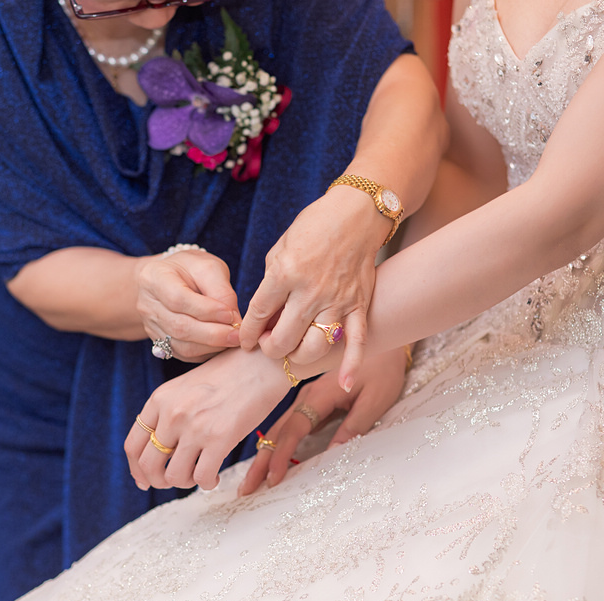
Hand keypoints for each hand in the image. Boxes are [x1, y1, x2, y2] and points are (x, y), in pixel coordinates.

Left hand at [125, 347, 293, 490]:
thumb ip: (170, 412)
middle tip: (177, 481)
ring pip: (174, 476)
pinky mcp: (220, 438)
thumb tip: (162, 448)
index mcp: (160, 399)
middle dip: (160, 481)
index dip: (137, 469)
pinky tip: (216, 476)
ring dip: (186, 483)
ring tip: (200, 474)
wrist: (263, 361)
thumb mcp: (188, 386)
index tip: (146, 480)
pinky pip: (202, 477)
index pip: (133, 445)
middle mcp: (172, 412)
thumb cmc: (231, 373)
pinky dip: (208, 483)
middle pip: (149, 465)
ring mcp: (195, 426)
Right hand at [136, 248, 240, 361]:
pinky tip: (221, 344)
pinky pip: (184, 355)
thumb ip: (221, 291)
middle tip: (238, 335)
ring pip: (181, 346)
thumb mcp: (208, 267)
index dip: (207, 310)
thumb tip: (234, 320)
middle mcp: (147, 305)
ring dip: (211, 346)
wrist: (173, 279)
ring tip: (233, 340)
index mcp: (154, 277)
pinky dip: (206, 352)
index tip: (231, 314)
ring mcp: (151, 326)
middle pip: (179, 327)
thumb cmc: (192, 269)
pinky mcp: (160, 342)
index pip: (178, 299)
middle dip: (213, 334)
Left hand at [238, 188, 386, 390]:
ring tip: (292, 350)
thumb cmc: (314, 227)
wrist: (356, 213)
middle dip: (269, 349)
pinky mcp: (359, 305)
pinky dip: (351, 365)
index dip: (247, 333)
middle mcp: (310, 290)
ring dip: (298, 356)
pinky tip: (343, 383)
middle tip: (267, 345)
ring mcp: (337, 300)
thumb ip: (271, 282)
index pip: (259, 314)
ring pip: (314, 346)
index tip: (244, 341)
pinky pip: (356, 341)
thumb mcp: (280, 248)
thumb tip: (265, 315)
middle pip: (283, 338)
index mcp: (285, 273)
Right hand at [238, 347, 408, 495]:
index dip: (281, 455)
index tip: (272, 479)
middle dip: (260, 461)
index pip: (294, 429)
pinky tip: (269, 459)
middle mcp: (307, 396)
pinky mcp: (312, 401)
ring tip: (250, 480)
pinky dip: (276, 444)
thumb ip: (354, 425)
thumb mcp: (376, 399)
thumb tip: (333, 454)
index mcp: (321, 394)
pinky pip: (289, 425)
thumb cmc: (382, 370)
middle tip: (245, 489)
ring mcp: (307, 398)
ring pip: (279, 429)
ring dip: (264, 454)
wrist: (380, 339)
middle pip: (277, 431)